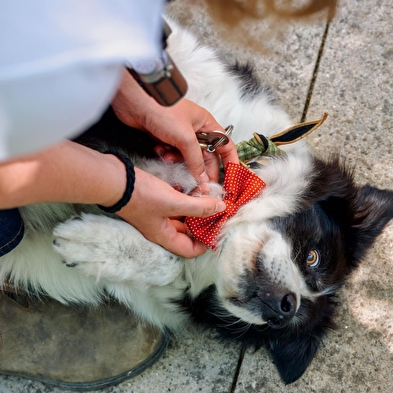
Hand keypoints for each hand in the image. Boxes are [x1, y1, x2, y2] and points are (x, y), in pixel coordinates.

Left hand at [111, 69, 238, 183]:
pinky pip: (172, 155)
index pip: (225, 145)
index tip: (231, 178)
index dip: (230, 161)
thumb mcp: (185, 137)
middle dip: (201, 170)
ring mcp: (180, 135)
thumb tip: (204, 178)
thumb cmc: (164, 110)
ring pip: (187, 158)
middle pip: (206, 156)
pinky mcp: (166, 139)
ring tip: (170, 158)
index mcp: (207, 125)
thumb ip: (196, 160)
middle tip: (199, 185)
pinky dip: (167, 156)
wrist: (134, 101)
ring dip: (179, 162)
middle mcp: (196, 131)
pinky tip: (160, 150)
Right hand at [113, 167, 225, 257]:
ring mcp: (157, 216)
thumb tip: (221, 208)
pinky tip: (195, 191)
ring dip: (196, 211)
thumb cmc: (142, 196)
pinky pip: (175, 206)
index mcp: (164, 236)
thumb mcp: (174, 202)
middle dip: (203, 225)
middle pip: (187, 234)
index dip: (205, 244)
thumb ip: (198, 207)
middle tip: (218, 212)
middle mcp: (161, 229)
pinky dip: (186, 201)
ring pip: (182, 219)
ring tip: (210, 200)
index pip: (189, 250)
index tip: (218, 229)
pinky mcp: (155, 203)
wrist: (115, 180)